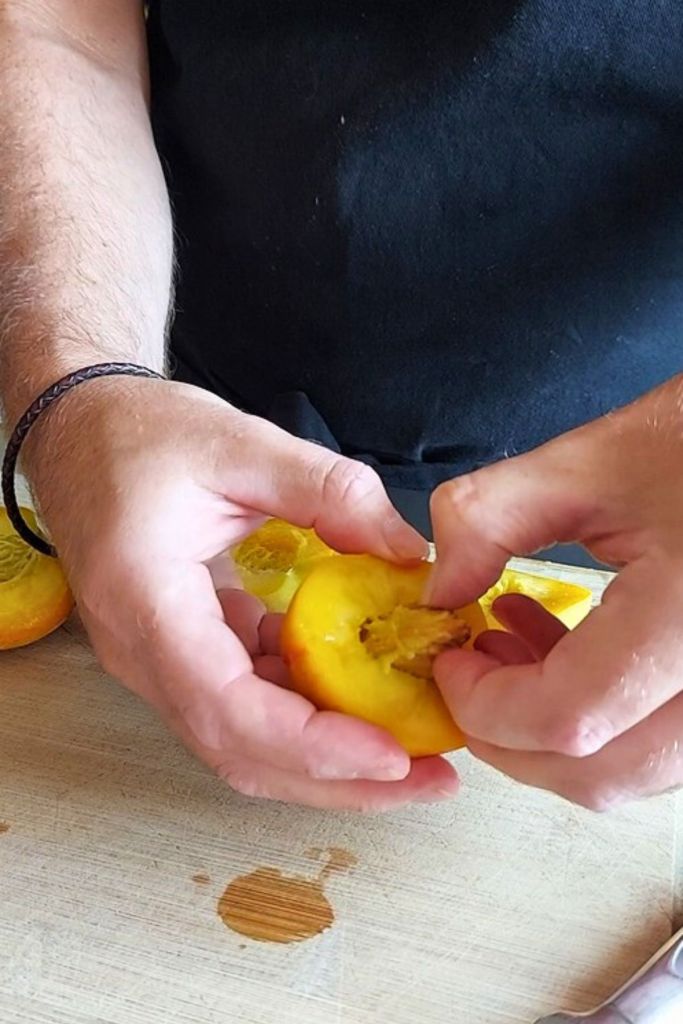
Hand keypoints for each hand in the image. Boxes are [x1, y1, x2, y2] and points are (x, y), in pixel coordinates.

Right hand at [28, 377, 457, 809]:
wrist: (78, 433)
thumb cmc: (140, 434)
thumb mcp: (239, 443)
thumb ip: (328, 491)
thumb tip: (409, 553)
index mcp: (145, 602)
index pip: (227, 707)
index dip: (313, 744)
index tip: (393, 753)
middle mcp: (142, 655)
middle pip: (240, 752)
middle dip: (339, 779)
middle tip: (431, 779)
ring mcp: (157, 663)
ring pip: (243, 743)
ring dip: (328, 757)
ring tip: (413, 750)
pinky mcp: (180, 655)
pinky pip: (243, 706)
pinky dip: (305, 712)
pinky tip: (360, 689)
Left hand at [426, 374, 682, 809]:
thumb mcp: (593, 459)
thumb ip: (491, 518)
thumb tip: (437, 591)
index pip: (569, 717)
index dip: (486, 704)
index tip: (448, 661)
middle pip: (602, 774)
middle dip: (512, 737)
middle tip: (470, 671)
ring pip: (638, 773)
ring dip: (557, 732)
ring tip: (513, 644)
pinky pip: (666, 745)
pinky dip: (606, 721)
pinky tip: (570, 646)